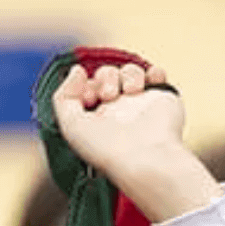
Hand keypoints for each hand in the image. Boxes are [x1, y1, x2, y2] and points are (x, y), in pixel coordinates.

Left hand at [52, 63, 182, 177]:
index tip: (89, 96)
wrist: (145, 155)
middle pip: (107, 74)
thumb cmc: (106, 148)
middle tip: (109, 95)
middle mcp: (117, 110)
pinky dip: (153, 73)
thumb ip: (63, 97)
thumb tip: (77, 70)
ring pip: (130, 71)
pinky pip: (156, 74)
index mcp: (96, 118)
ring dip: (129, 74)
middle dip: (106, 77)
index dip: (84, 85)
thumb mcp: (71, 126)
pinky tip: (148, 83)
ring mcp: (139, 104)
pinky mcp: (161, 98)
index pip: (87, 88)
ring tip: (132, 91)